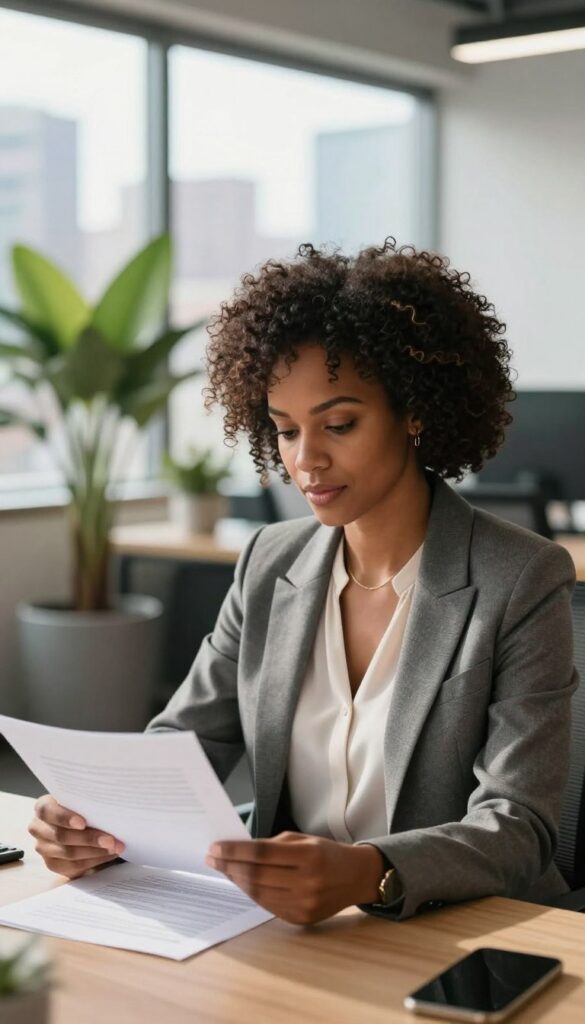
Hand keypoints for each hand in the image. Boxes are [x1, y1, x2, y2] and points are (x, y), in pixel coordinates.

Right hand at [28, 794, 124, 878]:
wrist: (77, 824)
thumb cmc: (81, 807)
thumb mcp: (80, 800)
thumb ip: (86, 802)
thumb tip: (108, 804)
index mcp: (43, 807)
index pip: (47, 811)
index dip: (65, 818)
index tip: (83, 823)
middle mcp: (39, 828)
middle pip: (61, 836)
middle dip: (89, 839)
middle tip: (111, 840)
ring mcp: (44, 848)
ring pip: (69, 854)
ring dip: (95, 852)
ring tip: (114, 847)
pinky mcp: (53, 864)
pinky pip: (74, 866)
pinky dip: (94, 861)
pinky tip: (108, 855)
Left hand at [206, 831, 383, 924]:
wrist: (356, 878)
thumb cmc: (326, 853)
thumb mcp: (304, 840)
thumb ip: (273, 846)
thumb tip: (238, 853)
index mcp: (309, 856)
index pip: (262, 853)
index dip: (235, 851)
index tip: (215, 847)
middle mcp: (307, 882)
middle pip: (257, 875)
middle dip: (229, 866)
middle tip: (212, 858)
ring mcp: (304, 904)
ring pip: (259, 893)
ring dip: (237, 881)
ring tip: (223, 869)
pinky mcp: (301, 919)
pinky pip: (268, 906)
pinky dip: (252, 893)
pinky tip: (242, 883)